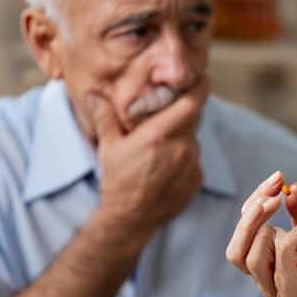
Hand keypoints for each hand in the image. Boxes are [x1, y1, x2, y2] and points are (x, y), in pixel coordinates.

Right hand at [87, 80, 205, 236]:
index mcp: (159, 135)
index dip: (200, 88)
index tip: (203, 78)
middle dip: (184, 114)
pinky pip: (194, 160)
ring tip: (161, 147)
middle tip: (170, 113)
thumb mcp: (109, 146)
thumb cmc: (117, 180)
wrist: (130, 218)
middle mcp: (181, 148)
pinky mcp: (196, 180)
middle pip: (192, 120)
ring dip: (182, 138)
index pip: (191, 103)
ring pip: (193, 140)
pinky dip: (184, 158)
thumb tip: (92, 93)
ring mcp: (191, 166)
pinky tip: (166, 166)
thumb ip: (104, 116)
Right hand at [225, 170, 296, 296]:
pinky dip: (290, 243)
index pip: (244, 225)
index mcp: (261, 255)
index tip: (278, 176)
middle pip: (236, 245)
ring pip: (247, 258)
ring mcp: (272, 287)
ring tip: (285, 213)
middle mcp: (261, 273)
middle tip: (276, 193)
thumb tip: (293, 186)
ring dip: (262, 230)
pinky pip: (279, 269)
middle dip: (252, 213)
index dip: (256, 198)